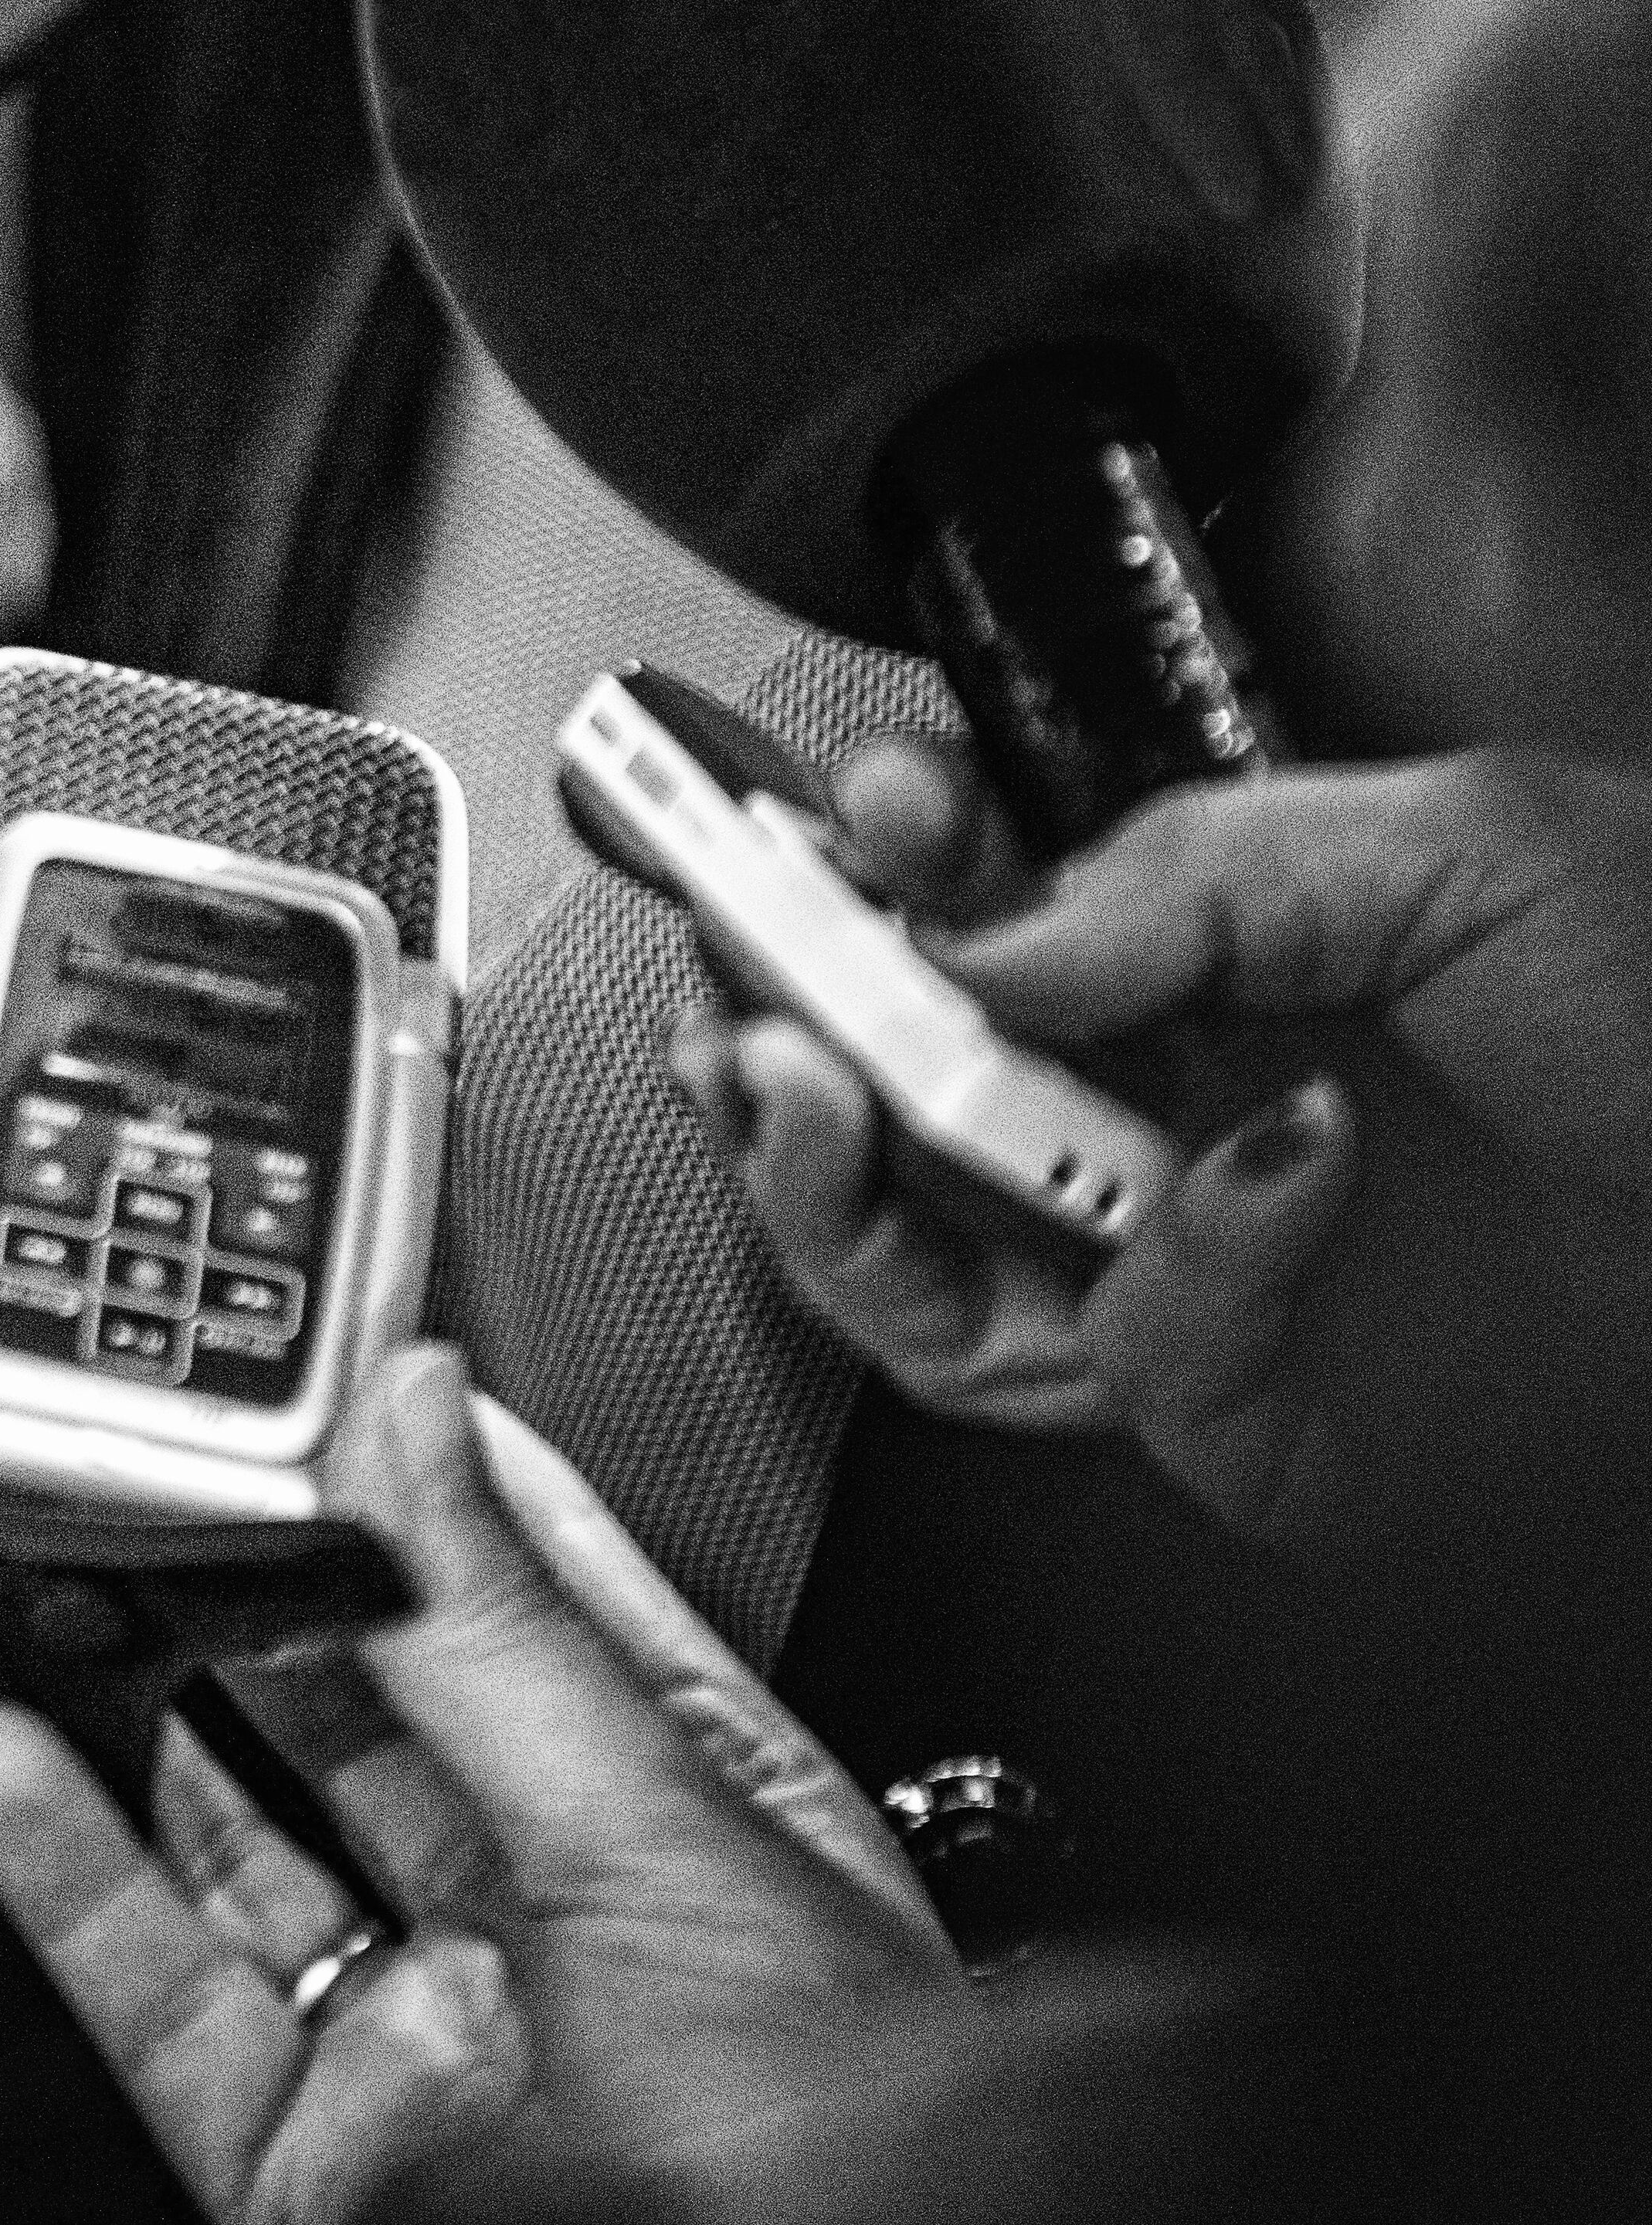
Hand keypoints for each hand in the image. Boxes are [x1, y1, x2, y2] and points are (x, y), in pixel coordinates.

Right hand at [0, 1347, 964, 2224]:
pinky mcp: (304, 2158)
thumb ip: (505, 1638)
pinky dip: (67, 1877)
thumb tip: (423, 1420)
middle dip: (241, 1582)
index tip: (315, 1380)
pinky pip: (161, 1997)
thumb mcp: (668, 1850)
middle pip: (361, 1714)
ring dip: (120, 1707)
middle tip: (129, 1464)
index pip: (535, 1608)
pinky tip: (8, 1762)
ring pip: (236, 1840)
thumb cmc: (827, 2179)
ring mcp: (423, 2048)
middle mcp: (557, 1935)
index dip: (423, 1488)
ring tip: (27, 1576)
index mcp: (701, 1834)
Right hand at [669, 738, 1651, 1534]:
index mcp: (1231, 943)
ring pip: (913, 1251)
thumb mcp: (1484, 847)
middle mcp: (1178, 1098)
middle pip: (889, 1076)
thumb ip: (1195, 863)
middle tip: (741, 986)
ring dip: (840, 1175)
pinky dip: (1173, 1267)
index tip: (807, 816)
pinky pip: (1101, 1350)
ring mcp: (1188, 1256)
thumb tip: (978, 929)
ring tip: (832, 1092)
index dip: (866, 855)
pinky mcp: (1229, 1408)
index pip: (978, 891)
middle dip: (776, 1027)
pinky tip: (1268, 1183)